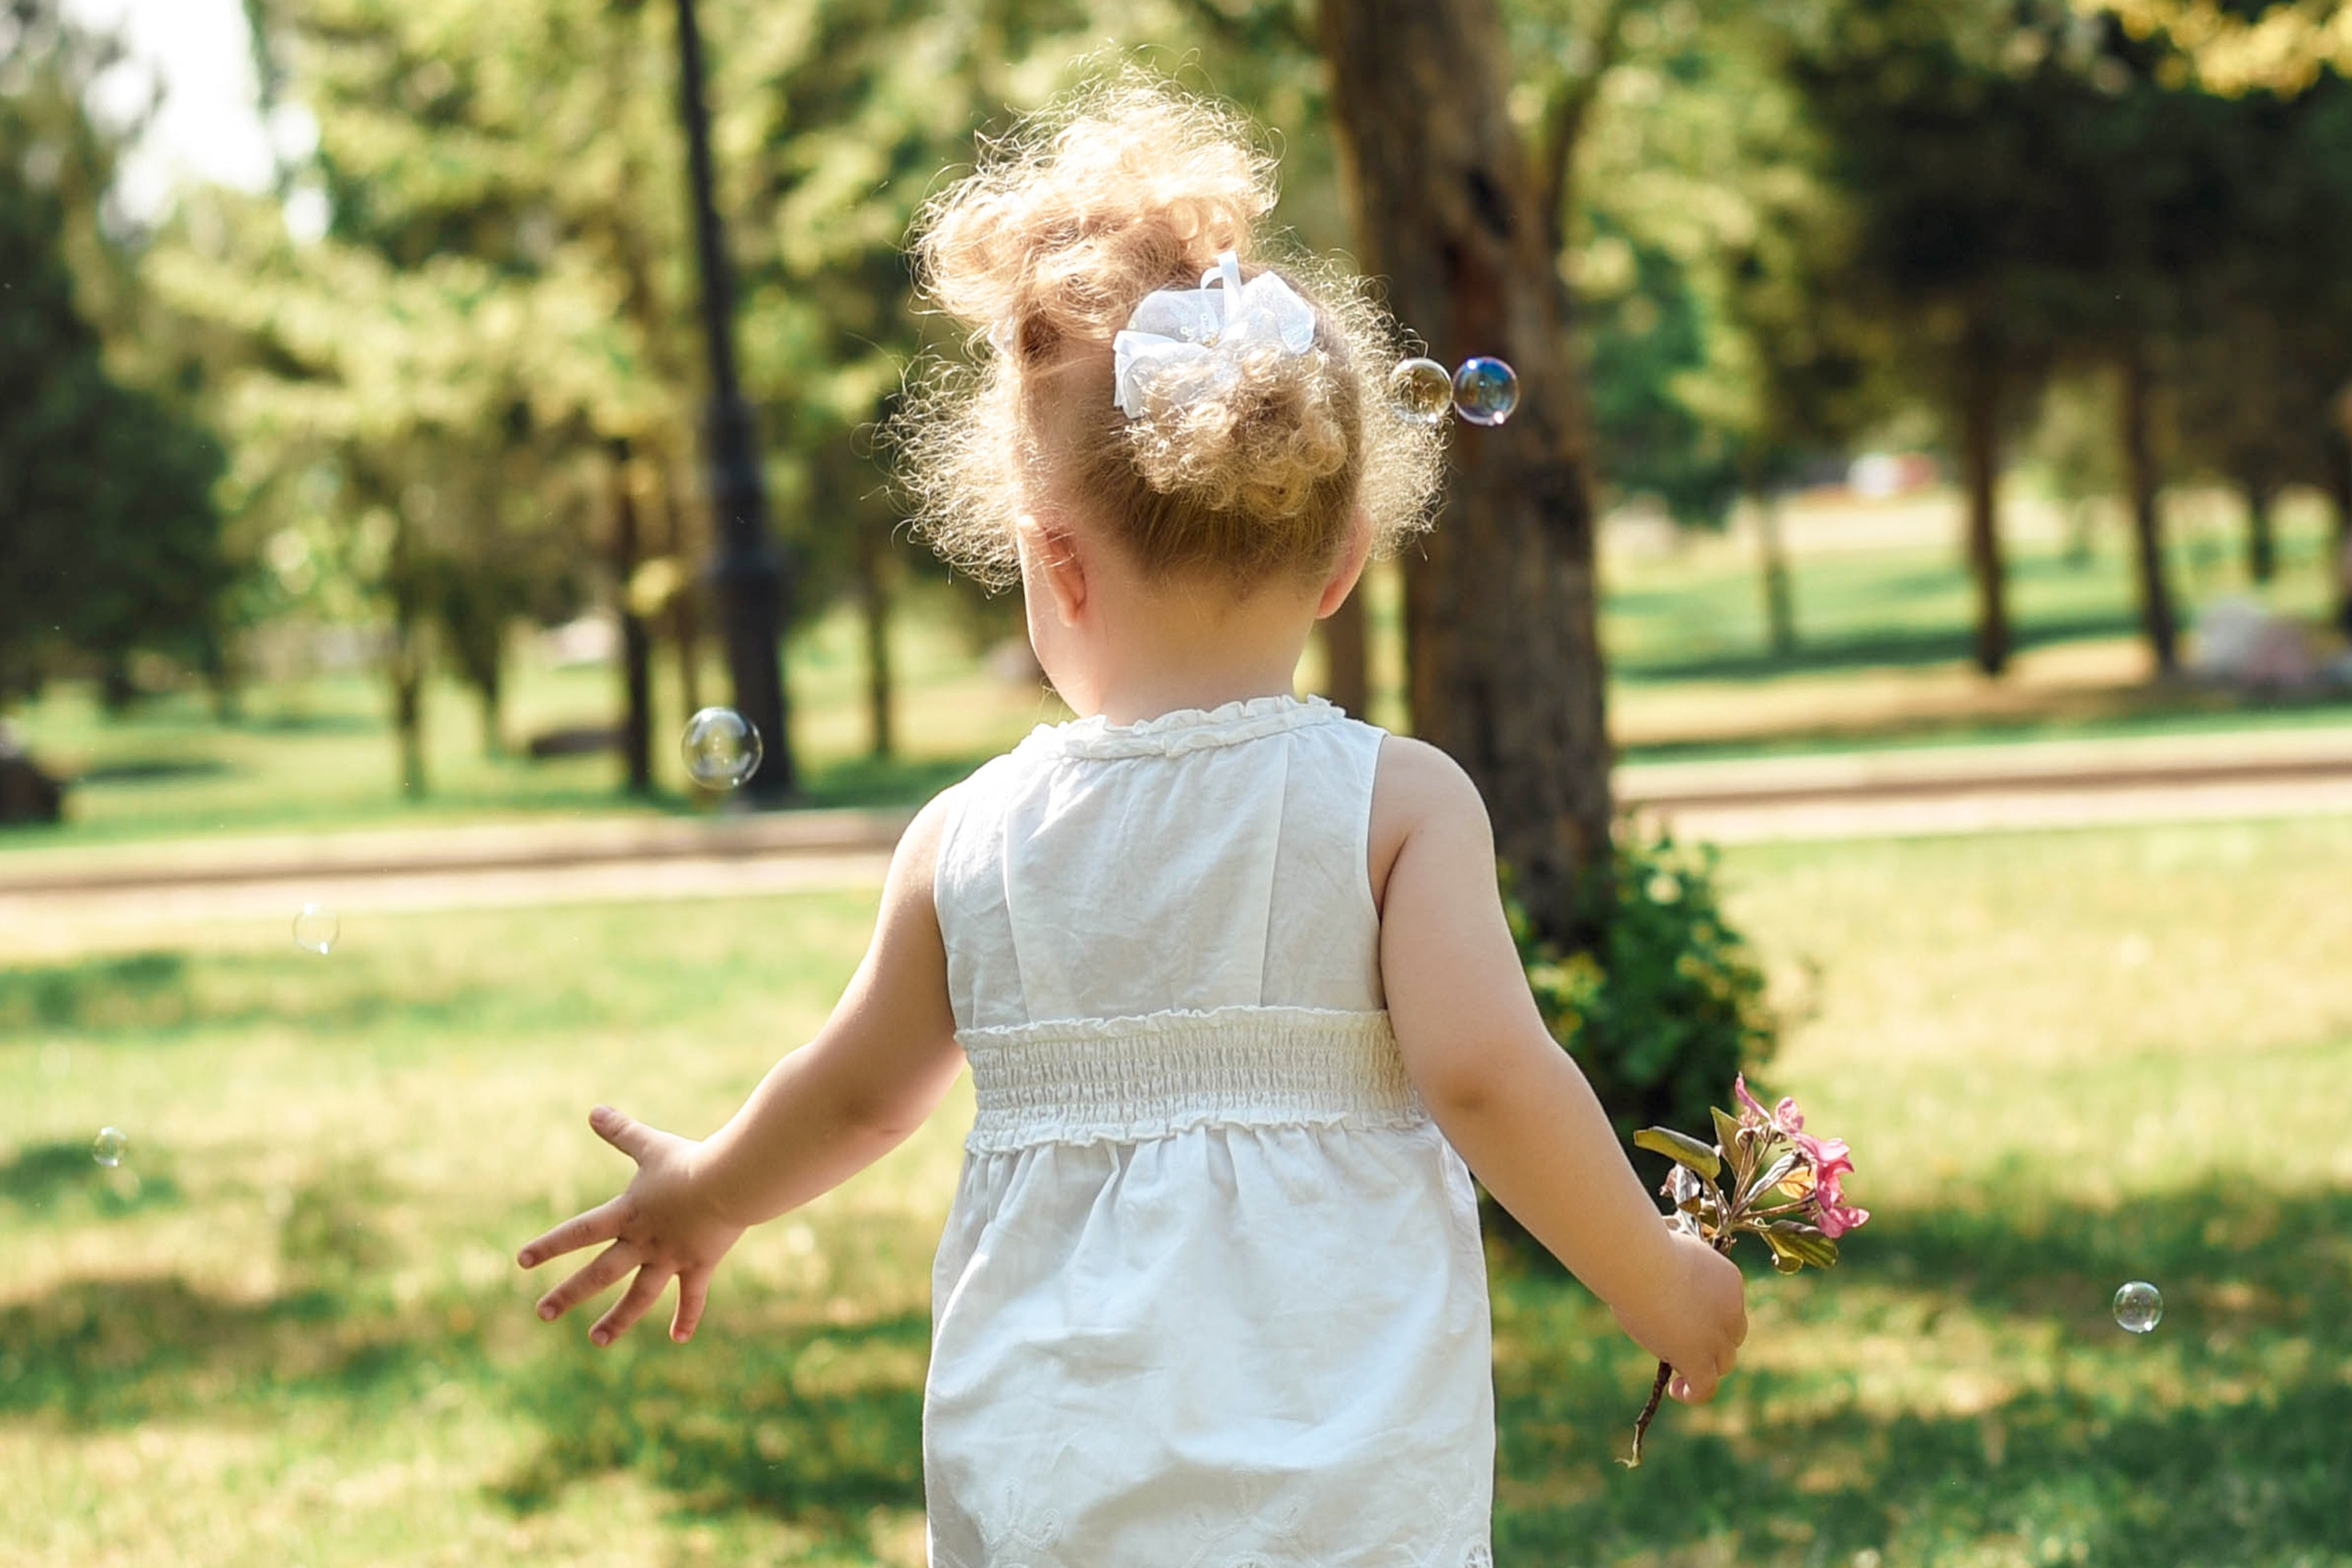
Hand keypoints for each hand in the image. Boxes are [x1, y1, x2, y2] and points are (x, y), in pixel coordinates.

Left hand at [517, 1105, 745, 1346]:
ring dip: (617, 1319)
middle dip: (569, 1294)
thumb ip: (622, 1132)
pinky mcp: (699, 1264)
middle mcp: (644, 1242)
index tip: (521, 1262)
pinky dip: (687, 1317)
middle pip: (600, 1273)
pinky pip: (692, 1297)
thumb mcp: (652, 1145)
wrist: (732, 1181)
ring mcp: (671, 1257)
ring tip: (596, 1340)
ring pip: (639, 1296)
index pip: (579, 1231)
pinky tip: (678, 1339)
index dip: (549, 1246)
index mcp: (628, 1214)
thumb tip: (593, 1110)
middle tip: (541, 1313)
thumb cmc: (691, 1160)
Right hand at [1610, 1227, 1747, 1402]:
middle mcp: (1731, 1311)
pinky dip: (1695, 1392)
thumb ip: (1676, 1269)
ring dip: (1705, 1368)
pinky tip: (1677, 1390)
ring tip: (1681, 1376)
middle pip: (1731, 1338)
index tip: (1684, 1316)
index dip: (1709, 1317)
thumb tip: (1660, 1272)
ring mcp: (1717, 1337)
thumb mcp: (1671, 1253)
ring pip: (1723, 1363)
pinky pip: (1705, 1386)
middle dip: (1710, 1342)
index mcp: (1729, 1281)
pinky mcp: (1698, 1358)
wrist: (1643, 1264)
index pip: (1728, 1309)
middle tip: (1681, 1342)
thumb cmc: (1646, 1250)